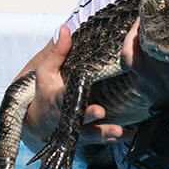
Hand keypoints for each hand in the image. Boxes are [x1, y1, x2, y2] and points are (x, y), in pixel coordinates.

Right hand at [22, 26, 123, 152]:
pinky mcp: (84, 136)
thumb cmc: (47, 90)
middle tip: (102, 113)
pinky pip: (99, 140)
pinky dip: (113, 139)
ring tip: (120, 131)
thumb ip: (57, 51)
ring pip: (90, 134)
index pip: (66, 99)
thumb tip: (64, 28)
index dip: (77, 100)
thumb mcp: (47, 70)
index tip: (93, 105)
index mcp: (58, 98)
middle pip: (78, 118)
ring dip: (104, 133)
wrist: (39, 121)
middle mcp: (67, 117)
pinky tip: (128, 135)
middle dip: (90, 117)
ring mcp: (76, 129)